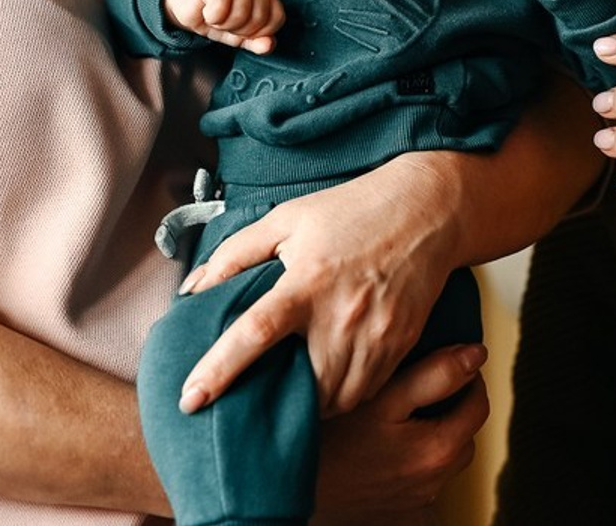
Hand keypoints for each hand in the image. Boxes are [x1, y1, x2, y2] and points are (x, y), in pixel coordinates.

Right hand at [164, 0, 284, 54]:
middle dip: (238, 30)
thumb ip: (257, 42)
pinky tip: (206, 10)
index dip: (257, 32)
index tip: (240, 28)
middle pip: (258, 19)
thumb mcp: (239, 35)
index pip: (276, 19)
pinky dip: (211, 18)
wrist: (186, 5)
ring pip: (240, 15)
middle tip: (224, 21)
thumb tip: (268, 45)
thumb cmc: (215, 18)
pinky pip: (220, 10)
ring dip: (223, 24)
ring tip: (215, 16)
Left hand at [177, 156, 458, 415]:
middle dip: (272, 401)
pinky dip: (342, 395)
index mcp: (307, 280)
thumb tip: (192, 289)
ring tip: (291, 387)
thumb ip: (235, 254)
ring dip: (309, 404)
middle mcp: (342, 314)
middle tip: (250, 399)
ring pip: (334, 401)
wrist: (426, 212)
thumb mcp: (287, 219)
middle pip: (300, 386)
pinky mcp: (399, 346)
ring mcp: (376, 336)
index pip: (255, 333)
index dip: (219, 370)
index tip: (190, 399)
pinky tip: (329, 376)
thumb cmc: (350, 212)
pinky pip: (365, 393)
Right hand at [316, 343, 488, 518]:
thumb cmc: (333, 439)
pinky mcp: (397, 515)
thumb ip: (434, 374)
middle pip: (463, 436)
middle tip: (424, 385)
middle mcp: (434, 481)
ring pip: (443, 461)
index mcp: (439, 448)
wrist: (292, 486)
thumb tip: (475, 355)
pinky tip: (388, 450)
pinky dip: (414, 466)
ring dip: (435, 437)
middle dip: (453, 407)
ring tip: (402, 415)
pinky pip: (420, 487)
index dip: (467, 378)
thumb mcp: (384, 395)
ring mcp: (416, 502)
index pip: (478, 406)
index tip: (447, 362)